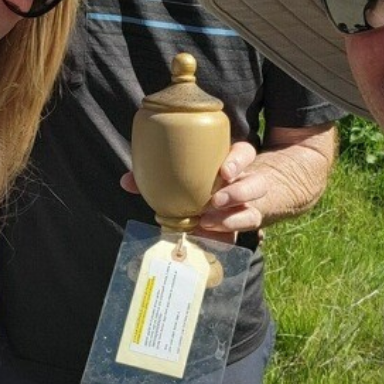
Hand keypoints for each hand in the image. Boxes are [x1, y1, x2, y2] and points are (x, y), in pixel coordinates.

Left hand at [119, 140, 266, 239]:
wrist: (213, 211)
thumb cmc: (194, 187)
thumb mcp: (179, 179)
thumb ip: (154, 178)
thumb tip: (126, 181)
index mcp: (228, 164)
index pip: (244, 153)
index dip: (238, 160)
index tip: (224, 171)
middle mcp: (242, 183)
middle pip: (256, 182)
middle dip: (239, 191)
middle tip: (215, 200)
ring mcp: (246, 206)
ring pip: (253, 208)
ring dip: (234, 214)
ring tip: (208, 218)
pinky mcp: (242, 225)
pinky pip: (246, 226)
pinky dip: (229, 228)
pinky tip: (208, 229)